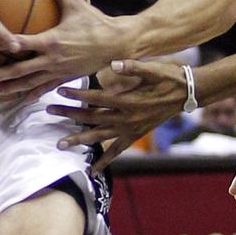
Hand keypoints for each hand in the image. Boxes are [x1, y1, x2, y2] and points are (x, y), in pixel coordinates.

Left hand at [0, 0, 119, 97]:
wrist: (117, 44)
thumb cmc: (95, 22)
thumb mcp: (75, 2)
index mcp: (51, 41)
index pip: (21, 43)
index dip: (1, 43)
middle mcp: (52, 60)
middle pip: (20, 70)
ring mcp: (58, 72)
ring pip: (29, 84)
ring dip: (9, 89)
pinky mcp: (64, 78)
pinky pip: (44, 88)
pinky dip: (29, 94)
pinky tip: (17, 99)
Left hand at [46, 59, 189, 170]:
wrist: (187, 94)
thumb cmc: (169, 77)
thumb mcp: (152, 69)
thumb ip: (132, 67)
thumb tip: (113, 64)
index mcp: (129, 101)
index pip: (97, 99)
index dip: (77, 95)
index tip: (60, 91)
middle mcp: (127, 119)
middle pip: (92, 118)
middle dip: (69, 115)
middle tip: (48, 111)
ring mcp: (131, 130)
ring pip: (100, 137)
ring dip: (79, 140)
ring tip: (59, 144)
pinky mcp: (135, 135)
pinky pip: (117, 151)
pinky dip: (104, 161)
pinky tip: (92, 170)